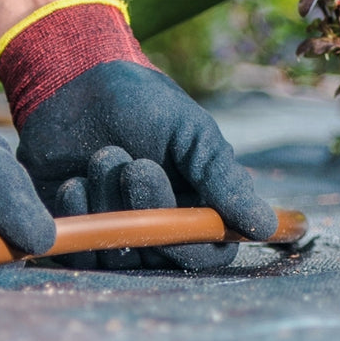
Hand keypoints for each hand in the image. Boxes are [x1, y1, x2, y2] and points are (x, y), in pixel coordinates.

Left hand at [0, 0, 276, 270]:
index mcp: (196, 207)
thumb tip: (265, 227)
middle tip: (135, 165)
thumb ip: (224, 179)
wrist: (74, 83)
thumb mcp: (192, 133)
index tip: (175, 204)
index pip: (208, 254)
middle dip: (146, 209)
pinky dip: (78, 215)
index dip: (192, 241)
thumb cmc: (142, 103)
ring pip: (119, 254)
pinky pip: (79, 252)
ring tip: (103, 155)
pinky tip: (74, 180)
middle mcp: (158, 228)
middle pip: (160, 257)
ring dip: (109, 204)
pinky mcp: (75, 233)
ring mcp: (115, 233)